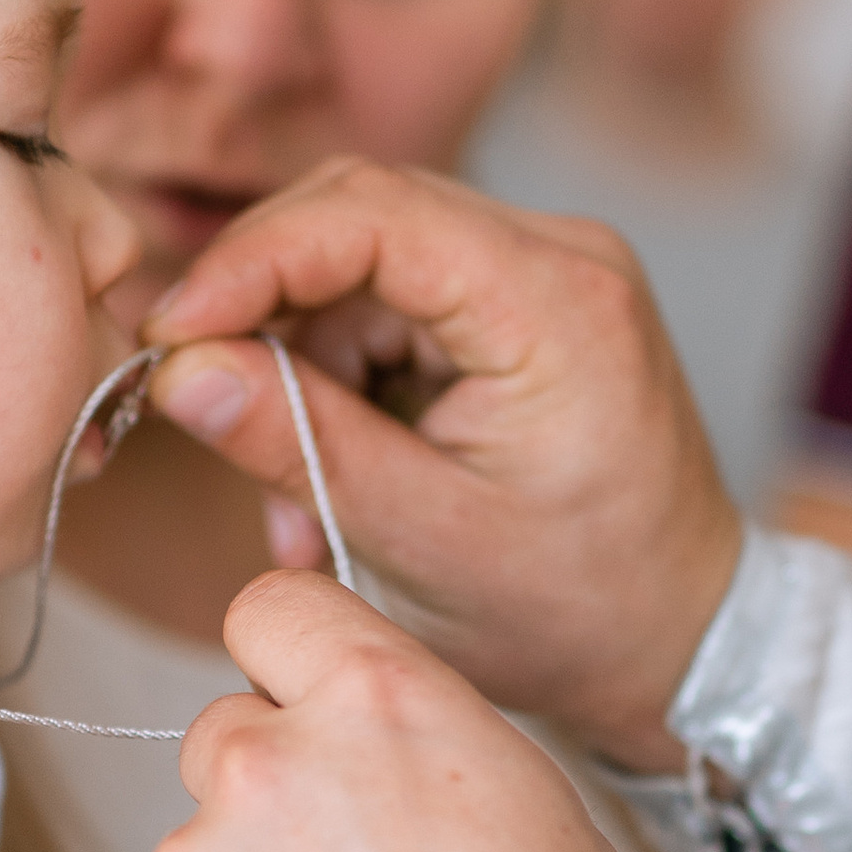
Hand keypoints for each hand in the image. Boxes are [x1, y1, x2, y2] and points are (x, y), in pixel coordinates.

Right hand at [140, 161, 740, 771]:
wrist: (682, 640)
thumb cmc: (579, 610)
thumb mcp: (421, 541)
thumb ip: (298, 443)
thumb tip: (179, 368)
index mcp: (557, 300)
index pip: (372, 212)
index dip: (251, 260)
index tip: (169, 332)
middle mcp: (559, 256)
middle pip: (358, 216)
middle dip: (264, 312)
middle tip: (199, 405)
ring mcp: (542, 275)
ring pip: (361, 269)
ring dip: (299, 370)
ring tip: (298, 505)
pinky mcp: (517, 308)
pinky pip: (392, 308)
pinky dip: (342, 385)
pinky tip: (335, 479)